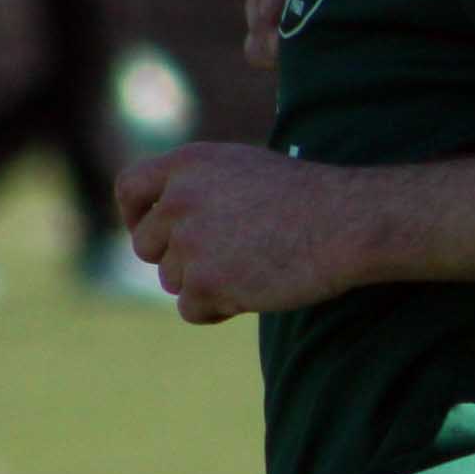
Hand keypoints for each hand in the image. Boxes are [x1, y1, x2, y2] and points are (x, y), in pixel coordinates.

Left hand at [118, 142, 364, 323]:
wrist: (345, 223)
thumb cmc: (309, 198)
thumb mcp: (245, 171)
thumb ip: (200, 189)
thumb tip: (168, 224)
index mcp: (188, 163)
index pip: (129, 187)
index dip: (134, 215)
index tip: (151, 233)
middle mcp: (179, 199)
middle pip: (147, 245)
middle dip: (176, 259)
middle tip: (220, 263)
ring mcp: (189, 242)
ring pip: (172, 280)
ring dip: (204, 284)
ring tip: (254, 270)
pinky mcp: (206, 282)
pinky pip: (191, 309)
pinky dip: (216, 310)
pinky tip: (254, 292)